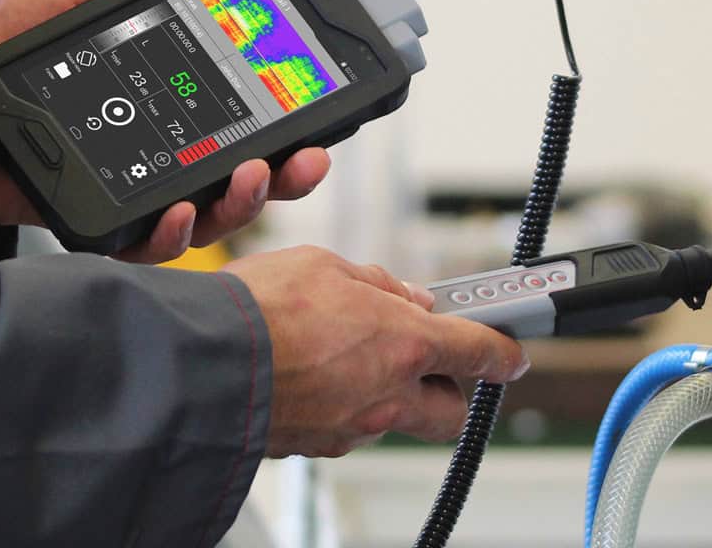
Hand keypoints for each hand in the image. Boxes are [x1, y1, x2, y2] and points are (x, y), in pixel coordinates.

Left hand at [0, 0, 331, 261]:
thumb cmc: (6, 38)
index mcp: (172, 101)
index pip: (248, 120)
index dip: (290, 126)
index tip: (320, 121)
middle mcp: (164, 150)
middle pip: (246, 177)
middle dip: (288, 175)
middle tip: (304, 159)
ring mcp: (135, 188)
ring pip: (210, 217)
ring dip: (243, 203)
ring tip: (249, 176)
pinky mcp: (98, 219)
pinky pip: (147, 243)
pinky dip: (171, 234)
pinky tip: (179, 211)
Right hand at [224, 246, 529, 457]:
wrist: (199, 365)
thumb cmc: (259, 309)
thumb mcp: (325, 266)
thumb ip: (375, 284)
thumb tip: (403, 298)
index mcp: (402, 343)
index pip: (479, 353)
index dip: (504, 351)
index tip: (512, 350)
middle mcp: (386, 396)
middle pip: (450, 411)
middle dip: (449, 387)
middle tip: (426, 357)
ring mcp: (351, 428)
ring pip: (395, 419)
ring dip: (388, 391)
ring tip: (347, 354)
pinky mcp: (316, 446)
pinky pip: (347, 427)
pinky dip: (344, 403)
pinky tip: (313, 374)